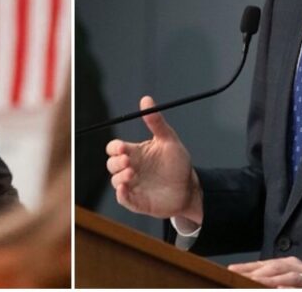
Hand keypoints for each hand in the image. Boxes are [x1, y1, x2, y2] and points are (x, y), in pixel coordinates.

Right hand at [105, 96, 200, 221]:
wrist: (190, 188)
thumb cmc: (178, 164)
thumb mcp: (169, 140)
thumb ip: (156, 122)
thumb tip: (146, 100)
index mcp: (135, 153)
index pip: (115, 148)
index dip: (115, 147)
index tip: (123, 147)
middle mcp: (131, 168)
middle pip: (111, 164)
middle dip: (116, 162)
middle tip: (128, 160)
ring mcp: (133, 185)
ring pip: (115, 180)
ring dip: (119, 176)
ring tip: (132, 173)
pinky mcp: (137, 201)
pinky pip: (122, 198)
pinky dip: (121, 194)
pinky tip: (125, 188)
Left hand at [229, 257, 301, 287]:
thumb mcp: (291, 283)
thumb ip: (273, 282)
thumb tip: (248, 280)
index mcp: (291, 265)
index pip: (266, 264)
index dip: (248, 267)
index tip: (231, 271)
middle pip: (276, 267)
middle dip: (256, 273)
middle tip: (238, 277)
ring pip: (291, 276)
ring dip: (272, 280)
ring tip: (255, 283)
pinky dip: (292, 289)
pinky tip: (281, 289)